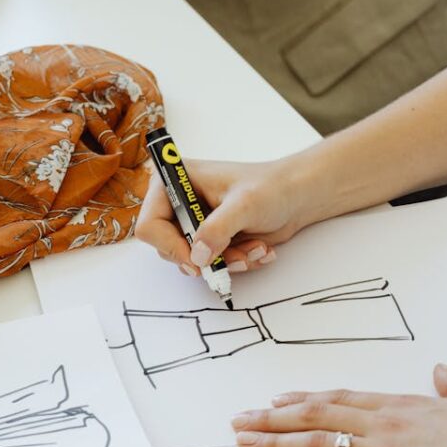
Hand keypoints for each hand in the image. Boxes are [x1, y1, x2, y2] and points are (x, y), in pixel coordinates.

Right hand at [134, 158, 311, 276]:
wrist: (296, 198)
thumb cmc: (271, 188)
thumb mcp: (245, 205)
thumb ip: (218, 228)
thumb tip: (197, 256)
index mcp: (175, 181)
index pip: (150, 224)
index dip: (170, 246)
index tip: (197, 260)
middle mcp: (178, 203)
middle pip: (167, 247)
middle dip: (205, 257)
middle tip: (234, 255)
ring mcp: (193, 223)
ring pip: (192, 261)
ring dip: (225, 262)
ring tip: (254, 248)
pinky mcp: (208, 240)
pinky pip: (209, 265)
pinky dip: (234, 264)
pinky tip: (256, 248)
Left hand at [231, 364, 446, 446]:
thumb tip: (444, 371)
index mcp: (401, 406)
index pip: (340, 399)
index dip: (305, 399)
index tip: (280, 399)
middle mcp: (383, 426)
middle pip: (316, 416)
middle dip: (273, 417)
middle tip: (243, 418)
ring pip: (314, 445)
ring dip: (274, 443)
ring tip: (245, 442)